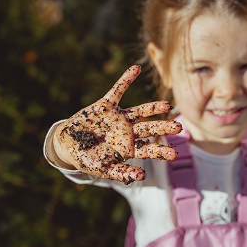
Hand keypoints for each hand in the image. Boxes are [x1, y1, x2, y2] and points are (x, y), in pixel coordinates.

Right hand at [54, 65, 181, 182]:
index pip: (149, 149)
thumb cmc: (88, 160)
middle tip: (179, 127)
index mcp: (129, 148)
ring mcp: (119, 118)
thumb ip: (123, 173)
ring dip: (153, 108)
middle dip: (164, 127)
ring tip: (166, 105)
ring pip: (140, 111)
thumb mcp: (105, 169)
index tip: (174, 154)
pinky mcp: (106, 106)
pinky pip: (118, 91)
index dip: (161, 151)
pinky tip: (136, 69)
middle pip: (150, 129)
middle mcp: (128, 132)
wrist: (68, 145)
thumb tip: (142, 176)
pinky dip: (126, 80)